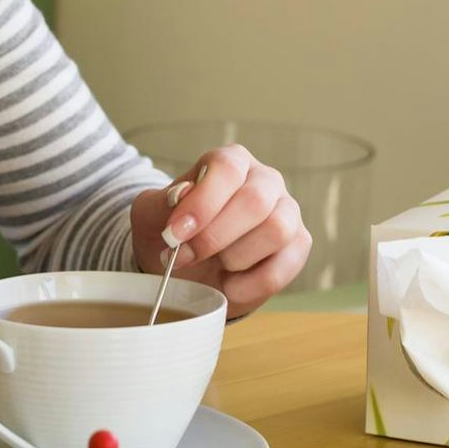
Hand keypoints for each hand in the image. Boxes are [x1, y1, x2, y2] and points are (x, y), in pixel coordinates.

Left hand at [130, 145, 311, 318]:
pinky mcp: (297, 247)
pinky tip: (229, 286)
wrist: (185, 266)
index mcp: (231, 162)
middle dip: (214, 237)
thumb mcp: (151, 214)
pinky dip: (250, 285)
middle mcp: (265, 181)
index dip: (202, 203)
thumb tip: (183, 194)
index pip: (226, 169)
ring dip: (235, 258)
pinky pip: (283, 268)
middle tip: (184, 257)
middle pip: (255, 201)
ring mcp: (287, 213)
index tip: (174, 234)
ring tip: (213, 265)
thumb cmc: (172, 231)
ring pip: (276, 231)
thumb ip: (161, 202)